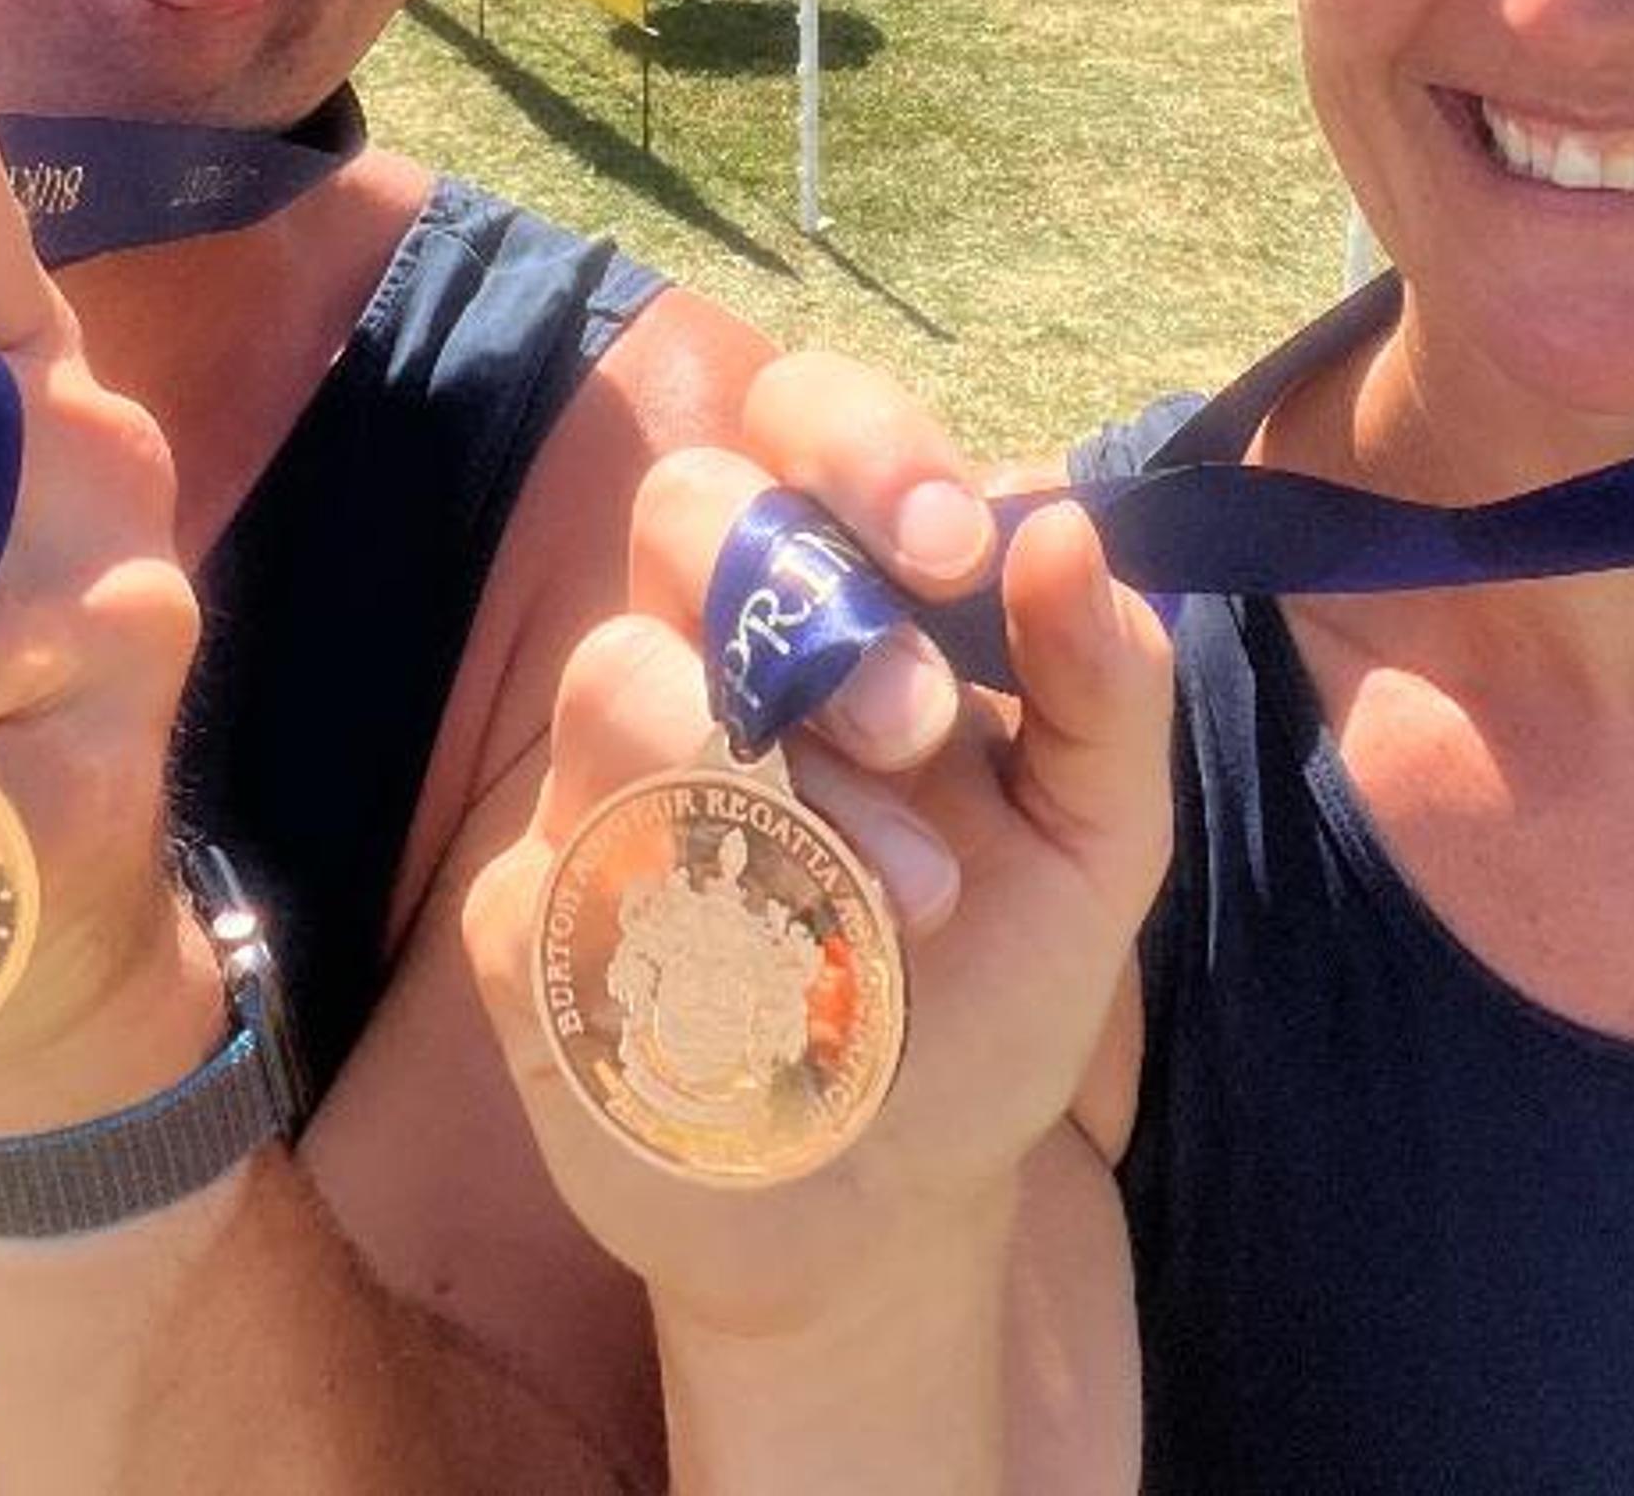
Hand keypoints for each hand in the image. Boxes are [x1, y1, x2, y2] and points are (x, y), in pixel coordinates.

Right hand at [461, 351, 1175, 1348]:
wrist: (893, 1206)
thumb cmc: (988, 994)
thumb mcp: (1095, 850)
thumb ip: (1103, 693)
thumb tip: (1069, 528)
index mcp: (837, 607)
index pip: (798, 427)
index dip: (859, 444)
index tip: (957, 543)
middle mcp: (703, 659)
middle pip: (682, 506)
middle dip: (805, 593)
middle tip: (919, 724)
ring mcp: (598, 783)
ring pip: (614, 674)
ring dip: (774, 778)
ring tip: (901, 903)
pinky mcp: (530, 919)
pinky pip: (566, 861)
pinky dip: (692, 918)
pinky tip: (778, 996)